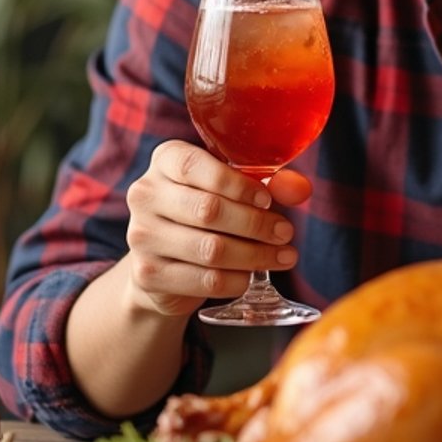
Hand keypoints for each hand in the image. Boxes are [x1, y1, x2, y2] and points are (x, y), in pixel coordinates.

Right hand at [124, 141, 311, 318]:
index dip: (238, 185)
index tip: (267, 200)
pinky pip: (205, 280)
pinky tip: (250, 276)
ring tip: (283, 256)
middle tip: (285, 232)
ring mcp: (141, 236)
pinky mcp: (148, 274)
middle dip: (256, 224)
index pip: (196, 166)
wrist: (163, 260)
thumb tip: (301, 189)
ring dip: (255, 255)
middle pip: (208, 210)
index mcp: (165, 160)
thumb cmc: (204, 212)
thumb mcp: (232, 188)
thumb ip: (267, 184)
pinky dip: (237, 280)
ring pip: (211, 249)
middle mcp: (145, 194)